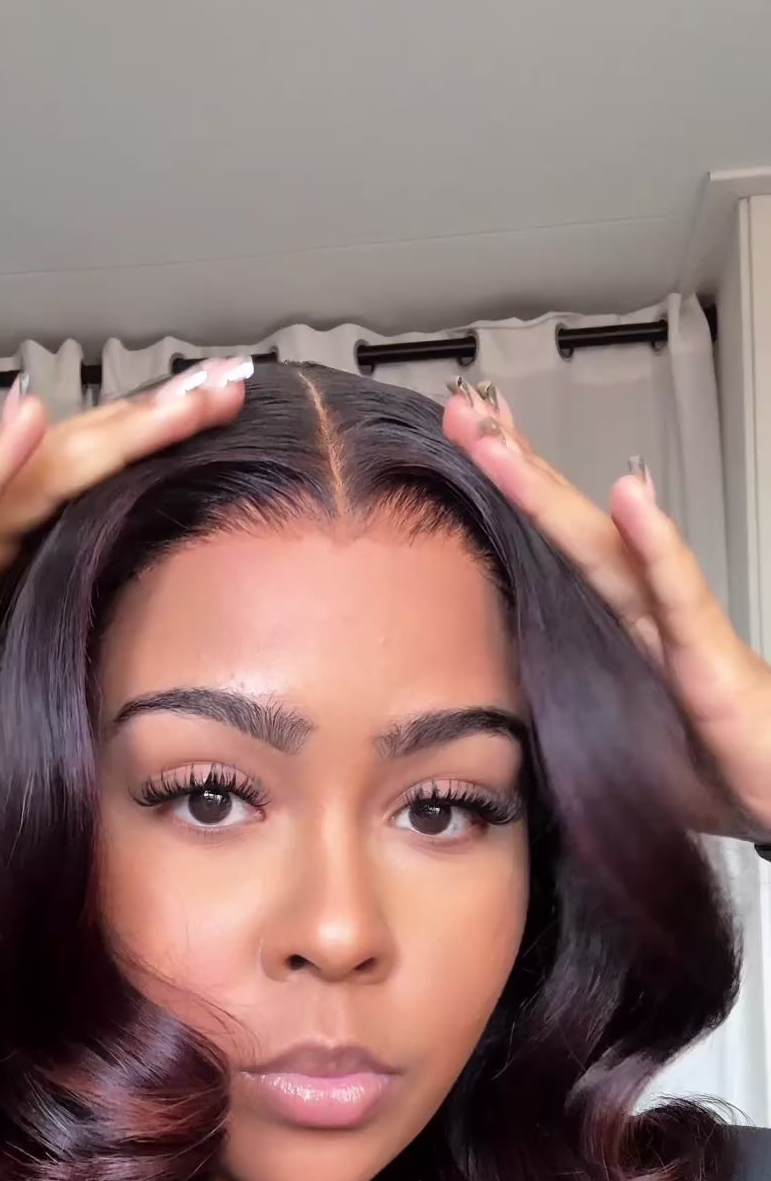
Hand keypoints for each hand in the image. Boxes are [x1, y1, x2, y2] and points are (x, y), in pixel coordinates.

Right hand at [0, 359, 251, 777]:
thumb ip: (44, 617)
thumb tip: (109, 609)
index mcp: (14, 551)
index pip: (99, 483)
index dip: (162, 446)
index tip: (229, 413)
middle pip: (86, 459)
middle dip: (161, 419)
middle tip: (233, 379)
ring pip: (44, 472)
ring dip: (111, 430)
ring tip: (177, 396)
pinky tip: (29, 419)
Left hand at [443, 379, 770, 841]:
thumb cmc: (714, 767)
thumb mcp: (612, 746)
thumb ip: (560, 724)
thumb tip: (496, 727)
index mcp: (616, 628)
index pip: (554, 548)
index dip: (513, 497)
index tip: (467, 447)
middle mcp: (642, 611)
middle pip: (569, 527)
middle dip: (515, 468)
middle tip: (467, 414)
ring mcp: (675, 623)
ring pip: (606, 544)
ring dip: (552, 491)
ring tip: (506, 440)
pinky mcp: (710, 651)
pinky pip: (679, 590)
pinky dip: (655, 541)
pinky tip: (629, 496)